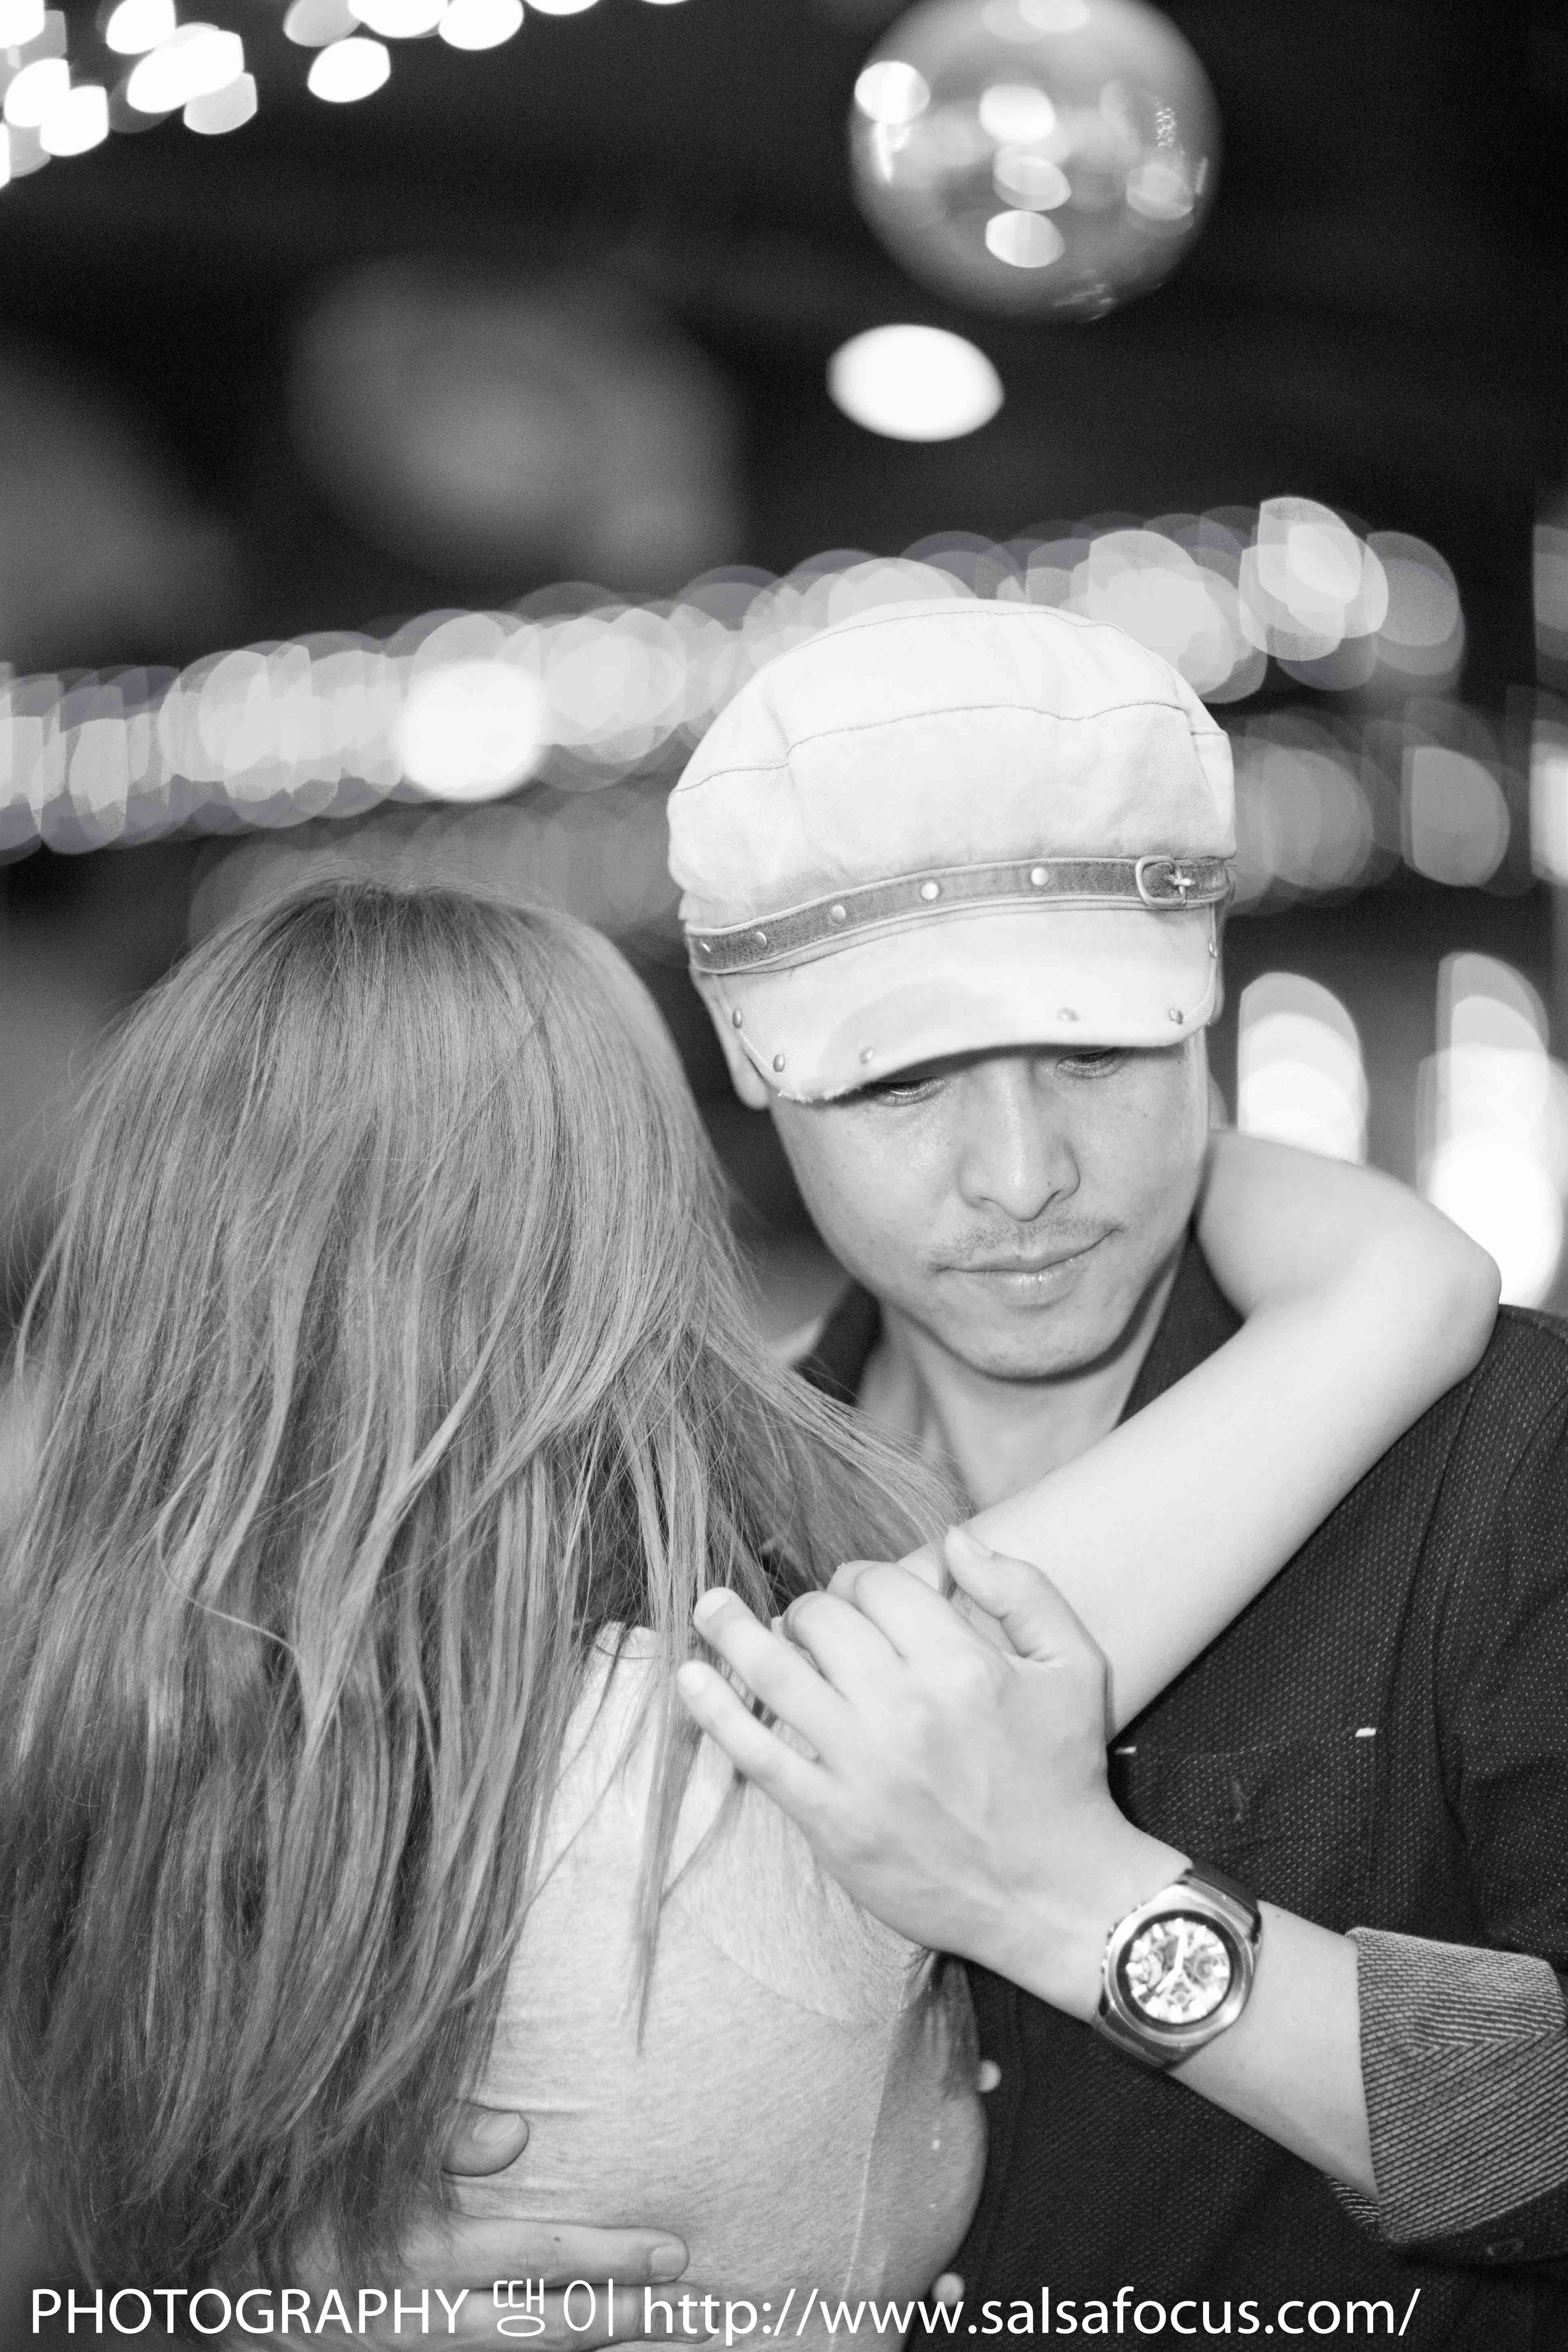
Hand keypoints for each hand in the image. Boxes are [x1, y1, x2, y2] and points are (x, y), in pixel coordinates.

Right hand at [285, 2112, 700, 2351]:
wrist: (207, 2288)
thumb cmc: (291, 2203)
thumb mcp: (354, 2159)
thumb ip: (437, 2137)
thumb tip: (519, 2136)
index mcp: (417, 2259)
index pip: (537, 2258)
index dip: (609, 2257)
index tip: (673, 2250)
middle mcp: (424, 2324)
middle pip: (546, 2330)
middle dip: (624, 2318)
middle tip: (696, 2308)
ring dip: (592, 2350)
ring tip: (662, 2338)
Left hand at [678, 1528, 1185, 2016]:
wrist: (1057, 1897)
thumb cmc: (1064, 1775)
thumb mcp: (1072, 1667)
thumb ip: (1021, 1588)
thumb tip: (955, 1538)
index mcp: (962, 1663)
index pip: (879, 1583)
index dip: (863, 1578)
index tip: (863, 1595)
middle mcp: (906, 1707)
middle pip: (824, 1617)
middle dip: (813, 1606)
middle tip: (814, 1622)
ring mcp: (863, 1765)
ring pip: (777, 1670)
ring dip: (733, 1630)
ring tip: (710, 1607)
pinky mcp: (834, 1819)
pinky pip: (757, 1752)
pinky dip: (715, 1710)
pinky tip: (689, 1678)